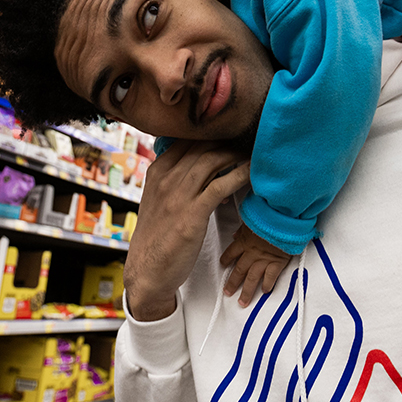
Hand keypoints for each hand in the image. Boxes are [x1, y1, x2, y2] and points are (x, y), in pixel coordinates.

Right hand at [124, 139, 250, 320]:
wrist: (147, 271)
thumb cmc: (158, 236)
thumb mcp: (158, 199)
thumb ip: (174, 178)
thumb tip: (198, 164)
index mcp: (157, 171)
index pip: (187, 139)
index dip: (212, 132)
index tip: (231, 131)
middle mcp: (166, 178)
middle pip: (202, 146)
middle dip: (227, 139)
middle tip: (248, 138)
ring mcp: (178, 195)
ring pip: (212, 160)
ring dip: (236, 153)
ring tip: (253, 151)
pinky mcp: (192, 214)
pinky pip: (221, 185)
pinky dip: (239, 174)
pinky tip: (252, 171)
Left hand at [219, 224, 290, 306]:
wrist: (282, 219)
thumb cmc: (268, 217)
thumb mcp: (251, 218)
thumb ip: (243, 228)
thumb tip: (236, 234)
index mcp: (244, 241)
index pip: (231, 253)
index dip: (226, 259)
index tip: (223, 265)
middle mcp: (252, 253)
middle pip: (239, 271)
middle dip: (232, 283)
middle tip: (228, 292)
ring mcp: (264, 259)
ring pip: (252, 278)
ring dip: (247, 291)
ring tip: (243, 301)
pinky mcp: (277, 262)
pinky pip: (270, 276)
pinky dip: (267, 285)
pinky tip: (265, 291)